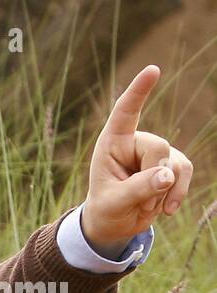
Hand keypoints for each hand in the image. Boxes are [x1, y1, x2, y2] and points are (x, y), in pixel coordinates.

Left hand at [82, 65, 193, 257]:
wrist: (115, 222)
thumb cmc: (106, 207)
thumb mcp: (114, 202)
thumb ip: (138, 188)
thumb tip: (168, 175)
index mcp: (112, 142)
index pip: (126, 112)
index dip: (139, 91)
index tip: (153, 70)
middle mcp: (136, 142)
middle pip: (158, 148)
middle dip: (153, 177)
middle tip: (138, 200)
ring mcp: (157, 152)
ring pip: (175, 163)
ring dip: (163, 191)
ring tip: (145, 206)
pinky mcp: (173, 164)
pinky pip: (185, 172)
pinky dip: (178, 193)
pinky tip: (167, 211)